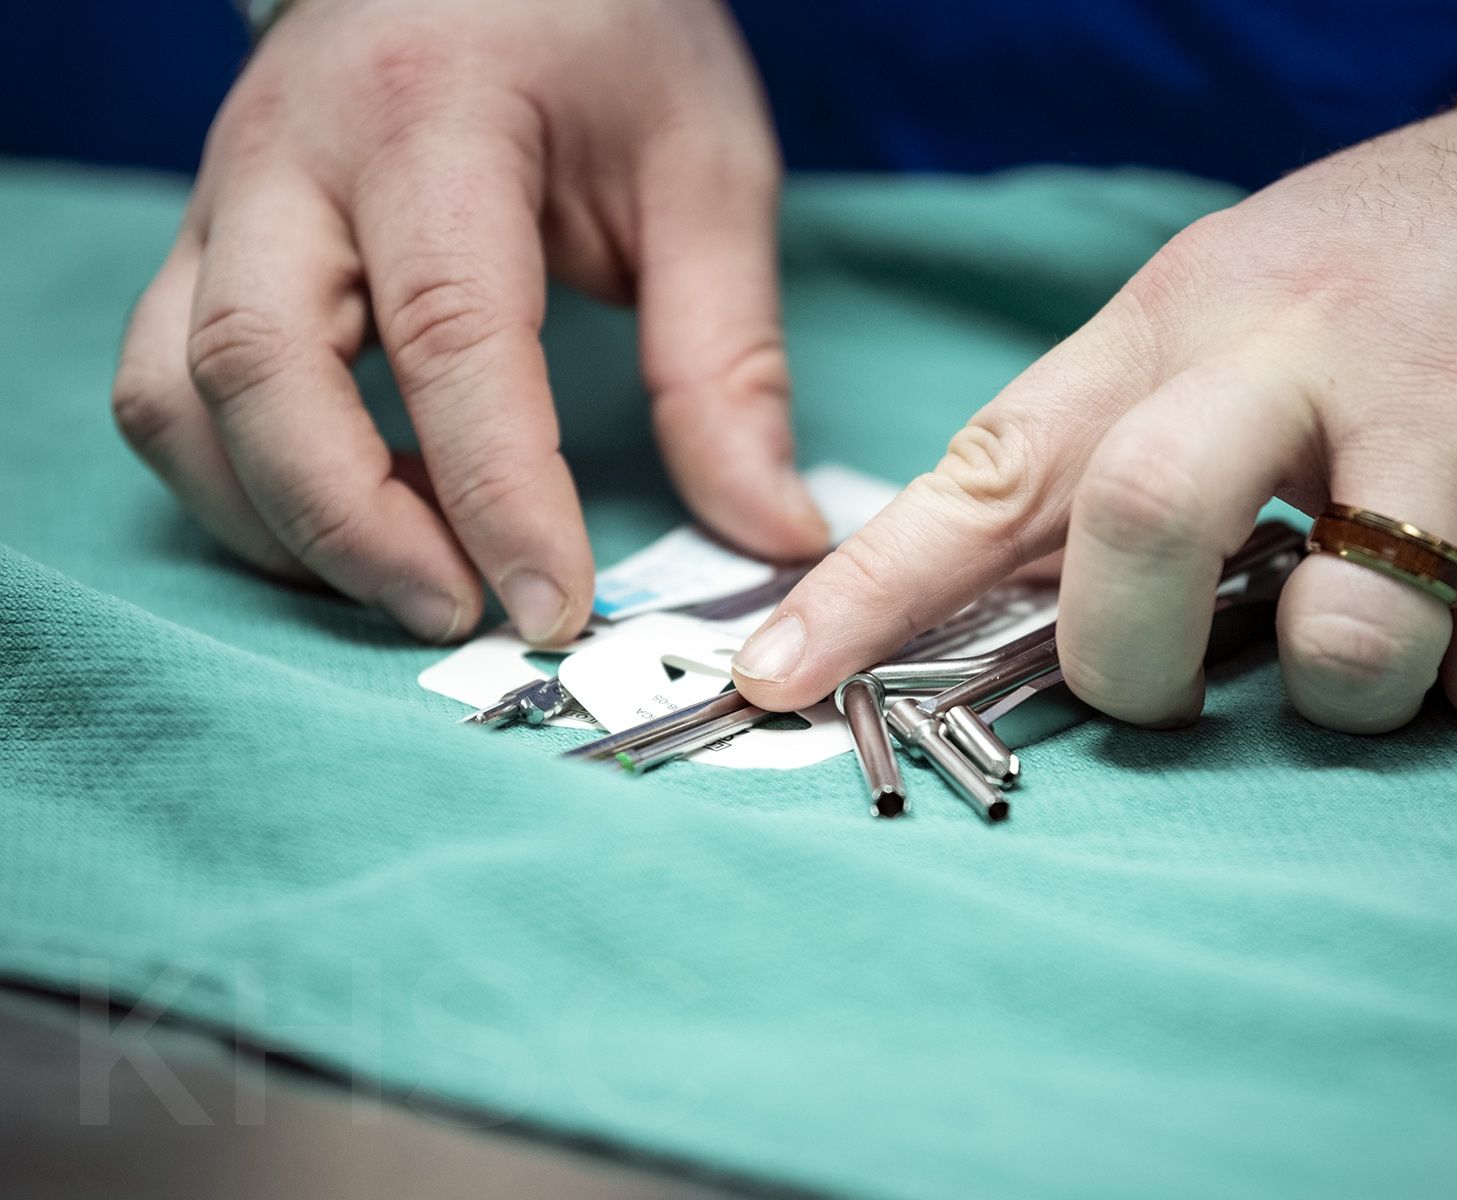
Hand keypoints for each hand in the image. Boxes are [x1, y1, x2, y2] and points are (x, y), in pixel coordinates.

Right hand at [112, 0, 827, 643]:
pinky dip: (240, 487)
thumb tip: (772, 532)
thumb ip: (729, 361)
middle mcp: (293, 158)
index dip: (497, 491)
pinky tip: (348, 528)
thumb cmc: (606, 43)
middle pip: (259, 371)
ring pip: (177, 395)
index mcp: (433, 122)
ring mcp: (224, 200)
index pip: (449, 331)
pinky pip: (165, 389)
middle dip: (356, 527)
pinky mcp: (205, 245)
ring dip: (280, 523)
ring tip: (414, 585)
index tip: (557, 604)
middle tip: (467, 617)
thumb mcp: (703, 175)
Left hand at [731, 4, 1456, 732]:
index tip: (772, 682)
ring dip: (1350, 690)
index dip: (871, 590)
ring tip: (1399, 609)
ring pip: (1342, 664)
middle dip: (1133, 665)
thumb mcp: (1251, 293)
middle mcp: (1312, 356)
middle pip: (1138, 541)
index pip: (997, 462)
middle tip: (1173, 678)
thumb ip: (1130, 426)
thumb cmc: (1434, 258)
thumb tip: (1007, 588)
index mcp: (1194, 313)